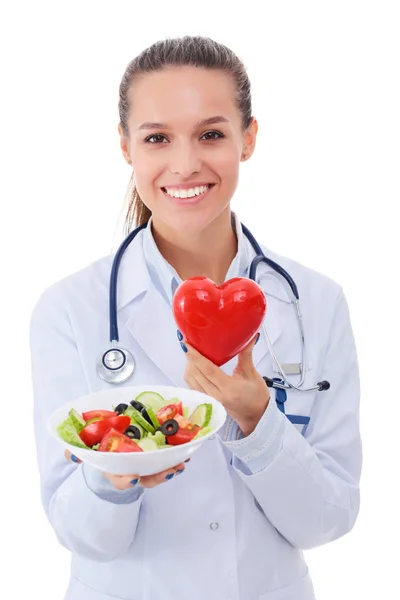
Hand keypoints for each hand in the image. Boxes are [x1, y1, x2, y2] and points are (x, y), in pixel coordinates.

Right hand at [65, 450, 188, 489]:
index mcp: (113, 470)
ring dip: (170, 469)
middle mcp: (130, 472)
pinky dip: (175, 459)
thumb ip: (74, 452)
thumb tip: (70, 455)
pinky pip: (165, 461)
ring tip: (180, 465)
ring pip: (158, 472)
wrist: (109, 453)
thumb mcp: (85, 451)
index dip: (125, 481)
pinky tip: (185, 455)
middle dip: (158, 477)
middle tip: (170, 471)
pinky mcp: (153, 459)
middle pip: (145, 479)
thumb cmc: (99, 451)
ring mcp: (143, 468)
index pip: (118, 479)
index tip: (134, 479)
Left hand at [182, 333, 269, 436]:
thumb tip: (250, 337)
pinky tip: (194, 365)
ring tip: (191, 352)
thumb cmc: (257, 397)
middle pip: (196, 374)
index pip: (207, 370)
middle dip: (190, 357)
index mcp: (229, 389)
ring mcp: (210, 400)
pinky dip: (190, 374)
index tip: (187, 344)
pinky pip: (192, 386)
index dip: (195, 356)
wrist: (255, 417)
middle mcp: (216, 396)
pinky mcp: (207, 401)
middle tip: (188, 342)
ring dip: (189, 365)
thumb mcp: (252, 375)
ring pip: (191, 380)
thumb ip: (246, 355)